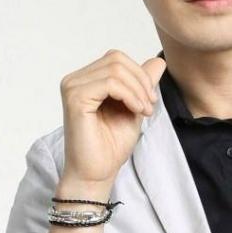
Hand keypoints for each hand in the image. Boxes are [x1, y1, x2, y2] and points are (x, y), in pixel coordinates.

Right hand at [59, 49, 166, 191]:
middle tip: (149, 106)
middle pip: (116, 59)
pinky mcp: (75, 98)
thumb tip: (158, 61)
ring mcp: (72, 87)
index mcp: (86, 80)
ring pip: (115, 69)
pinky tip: (135, 111)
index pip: (116, 59)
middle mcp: (75, 80)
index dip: (139, 75)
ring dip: (138, 90)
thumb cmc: (110, 147)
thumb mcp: (134, 108)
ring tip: (143, 111)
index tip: (150, 101)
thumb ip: (142, 84)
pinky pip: (110, 83)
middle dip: (141, 81)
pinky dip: (129, 95)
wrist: (96, 174)